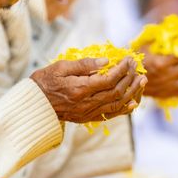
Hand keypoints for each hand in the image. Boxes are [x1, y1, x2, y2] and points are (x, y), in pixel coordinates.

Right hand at [30, 57, 145, 122]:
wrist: (34, 105)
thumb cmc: (45, 81)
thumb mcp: (61, 67)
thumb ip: (84, 64)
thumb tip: (107, 60)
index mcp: (79, 89)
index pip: (108, 79)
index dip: (121, 69)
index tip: (128, 59)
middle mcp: (85, 103)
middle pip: (115, 92)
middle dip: (129, 78)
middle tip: (137, 65)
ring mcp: (87, 113)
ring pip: (116, 104)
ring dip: (132, 92)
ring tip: (142, 80)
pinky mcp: (88, 118)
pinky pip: (110, 115)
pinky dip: (124, 109)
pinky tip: (133, 101)